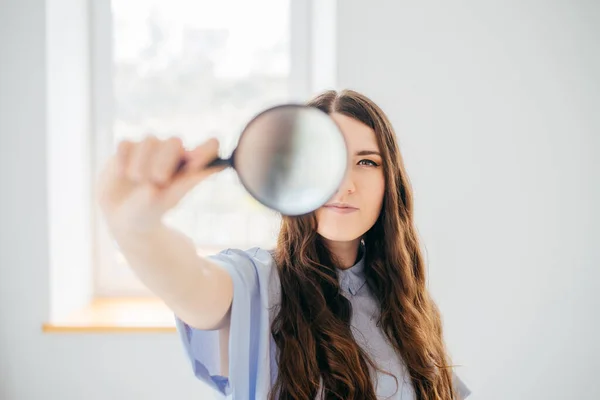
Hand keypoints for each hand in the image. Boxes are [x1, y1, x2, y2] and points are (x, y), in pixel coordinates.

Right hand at [96, 135, 224, 232]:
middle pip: (174, 142)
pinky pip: (126, 145)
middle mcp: (171, 153)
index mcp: (188, 166)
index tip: (197, 162)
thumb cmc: (151, 210)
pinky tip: (124, 175)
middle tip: (158, 180)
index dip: (208, 149)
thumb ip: (186, 183)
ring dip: (142, 163)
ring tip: (138, 180)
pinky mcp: (126, 148)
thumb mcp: (168, 200)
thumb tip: (208, 169)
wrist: (122, 218)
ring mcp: (148, 148)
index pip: (208, 148)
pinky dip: (124, 160)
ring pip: (149, 141)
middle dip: (165, 160)